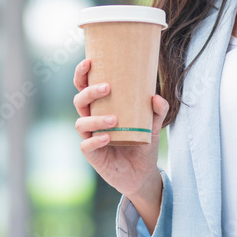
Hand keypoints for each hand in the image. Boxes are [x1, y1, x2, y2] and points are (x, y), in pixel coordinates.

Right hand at [73, 58, 167, 198]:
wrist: (142, 174)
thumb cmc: (142, 143)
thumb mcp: (153, 125)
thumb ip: (157, 110)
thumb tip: (156, 97)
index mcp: (100, 107)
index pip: (84, 87)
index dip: (81, 74)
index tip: (89, 61)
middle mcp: (91, 120)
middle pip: (79, 100)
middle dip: (89, 92)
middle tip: (107, 87)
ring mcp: (90, 137)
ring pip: (81, 122)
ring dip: (96, 119)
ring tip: (114, 119)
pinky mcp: (92, 155)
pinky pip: (87, 145)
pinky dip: (95, 140)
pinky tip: (107, 137)